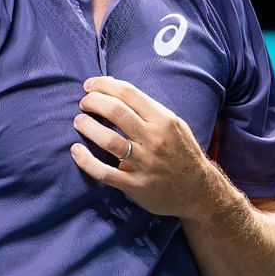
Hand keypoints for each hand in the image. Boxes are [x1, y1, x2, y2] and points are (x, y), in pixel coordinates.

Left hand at [69, 76, 216, 218]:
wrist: (198, 190)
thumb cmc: (181, 152)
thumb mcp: (173, 124)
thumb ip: (146, 107)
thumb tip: (112, 85)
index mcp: (163, 120)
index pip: (128, 93)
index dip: (103, 85)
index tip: (89, 85)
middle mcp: (154, 139)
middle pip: (116, 111)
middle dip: (92, 102)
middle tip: (84, 103)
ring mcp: (144, 163)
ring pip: (108, 140)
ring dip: (87, 126)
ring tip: (79, 121)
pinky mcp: (134, 185)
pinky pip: (104, 172)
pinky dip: (86, 161)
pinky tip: (76, 151)